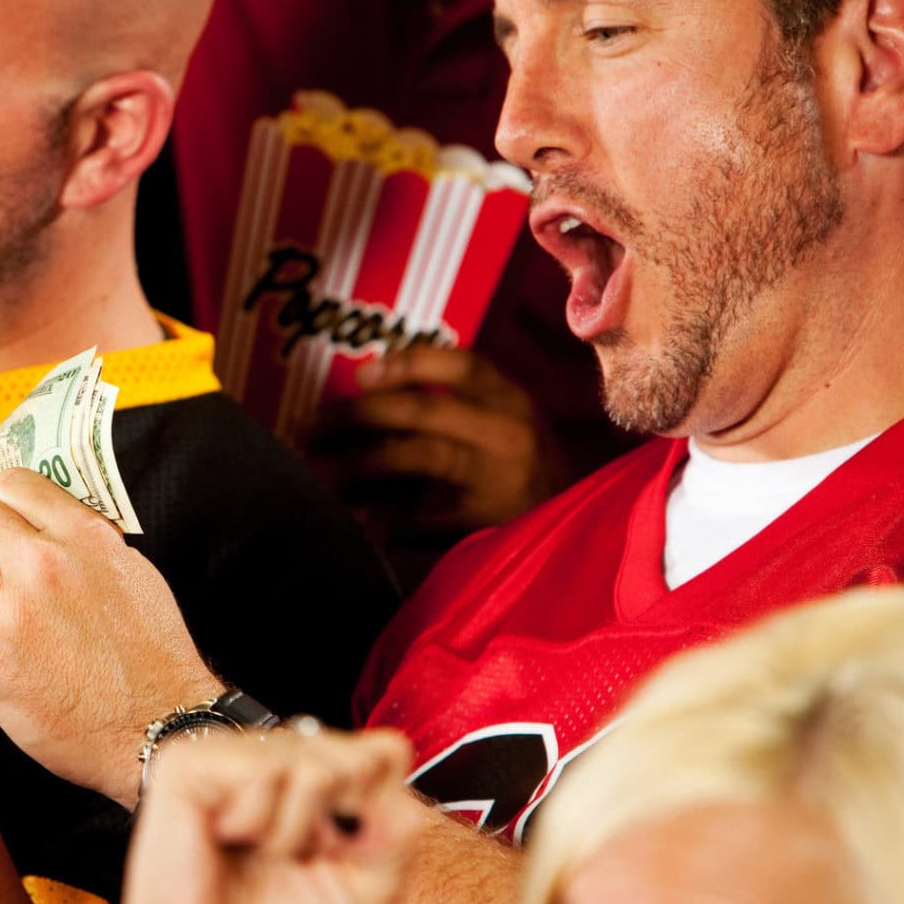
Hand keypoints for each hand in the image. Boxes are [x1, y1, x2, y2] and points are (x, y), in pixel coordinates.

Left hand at [0, 469, 222, 807]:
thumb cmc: (148, 657)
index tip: (3, 536)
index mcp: (83, 536)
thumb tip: (42, 521)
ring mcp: (10, 612)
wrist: (157, 727)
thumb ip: (83, 540)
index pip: (11, 482)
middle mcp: (44, 564)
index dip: (0, 509)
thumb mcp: (131, 573)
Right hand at [113, 730, 418, 903]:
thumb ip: (401, 825)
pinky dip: (255, 820)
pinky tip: (224, 839)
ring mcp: (227, 755)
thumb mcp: (370, 887)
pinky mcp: (186, 764)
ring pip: (311, 762)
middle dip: (334, 826)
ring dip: (292, 831)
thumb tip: (393, 762)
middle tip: (287, 863)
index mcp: (306, 778)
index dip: (378, 806)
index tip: (342, 854)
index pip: (382, 751)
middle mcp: (268, 756)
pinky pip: (263, 770)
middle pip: (353, 755)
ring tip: (254, 857)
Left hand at [316, 348, 567, 532]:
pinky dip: (387, 518)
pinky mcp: (490, 525)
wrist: (592, 539)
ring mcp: (502, 480)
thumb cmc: (531, 476)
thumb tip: (370, 397)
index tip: (361, 374)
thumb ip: (458, 409)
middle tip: (311, 427)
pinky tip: (358, 520)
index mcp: (514, 402)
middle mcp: (510, 434)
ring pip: (420, 456)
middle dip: (358, 415)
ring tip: (323, 473)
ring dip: (361, 463)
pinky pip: (426, 518)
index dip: (406, 364)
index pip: (460, 364)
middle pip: (423, 410)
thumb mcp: (508, 429)